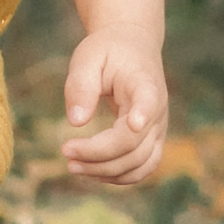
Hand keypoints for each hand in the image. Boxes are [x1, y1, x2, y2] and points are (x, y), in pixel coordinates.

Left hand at [60, 21, 166, 184]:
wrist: (132, 47)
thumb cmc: (107, 51)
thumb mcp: (88, 57)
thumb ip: (82, 86)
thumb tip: (76, 121)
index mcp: (144, 84)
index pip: (149, 103)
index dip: (143, 115)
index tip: (133, 124)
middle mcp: (158, 111)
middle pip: (134, 146)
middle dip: (98, 156)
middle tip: (65, 151)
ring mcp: (158, 129)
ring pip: (139, 164)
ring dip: (106, 172)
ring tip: (72, 165)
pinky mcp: (153, 141)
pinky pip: (141, 169)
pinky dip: (117, 176)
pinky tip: (90, 170)